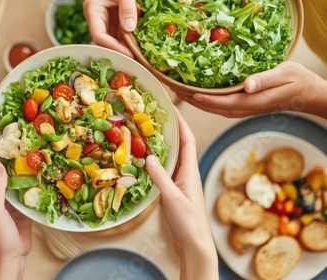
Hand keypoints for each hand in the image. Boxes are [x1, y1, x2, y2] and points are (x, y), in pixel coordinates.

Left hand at [0, 157, 31, 279]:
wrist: (13, 255)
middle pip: (0, 170)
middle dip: (7, 156)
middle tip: (17, 141)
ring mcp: (9, 199)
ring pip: (14, 178)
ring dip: (20, 167)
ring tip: (30, 151)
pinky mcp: (21, 205)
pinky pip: (25, 189)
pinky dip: (31, 180)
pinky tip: (39, 171)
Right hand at [84, 0, 137, 56]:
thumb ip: (127, 8)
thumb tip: (129, 28)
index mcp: (92, 10)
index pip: (98, 35)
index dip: (113, 47)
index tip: (128, 54)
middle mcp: (95, 17)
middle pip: (105, 41)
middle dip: (120, 50)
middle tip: (135, 59)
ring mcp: (104, 19)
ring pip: (112, 39)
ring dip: (125, 47)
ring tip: (138, 54)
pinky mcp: (112, 19)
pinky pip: (118, 34)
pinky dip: (127, 40)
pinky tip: (137, 45)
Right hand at [146, 108, 217, 278]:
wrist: (195, 244)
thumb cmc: (188, 223)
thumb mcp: (172, 198)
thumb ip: (161, 178)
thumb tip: (148, 157)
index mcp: (190, 171)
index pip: (187, 140)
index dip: (181, 122)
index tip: (171, 106)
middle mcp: (186, 173)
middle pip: (180, 144)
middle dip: (170, 128)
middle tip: (154, 115)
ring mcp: (180, 182)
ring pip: (172, 156)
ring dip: (162, 143)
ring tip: (147, 131)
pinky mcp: (173, 190)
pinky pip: (165, 169)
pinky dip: (156, 160)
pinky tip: (145, 160)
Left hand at [176, 61, 326, 118]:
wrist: (308, 95)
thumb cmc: (298, 82)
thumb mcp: (285, 75)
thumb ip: (265, 80)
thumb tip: (247, 84)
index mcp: (252, 102)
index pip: (222, 103)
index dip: (204, 99)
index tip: (187, 94)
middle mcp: (244, 108)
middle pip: (213, 108)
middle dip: (192, 101)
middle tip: (174, 91)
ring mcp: (244, 109)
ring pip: (214, 109)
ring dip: (196, 102)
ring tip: (179, 93)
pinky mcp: (244, 106)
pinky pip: (220, 106)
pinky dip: (206, 102)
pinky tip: (196, 96)